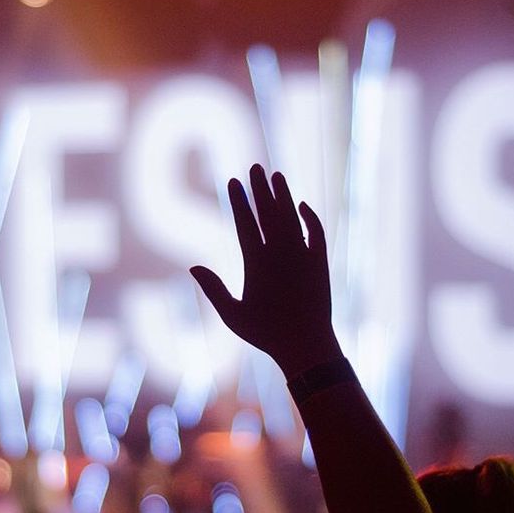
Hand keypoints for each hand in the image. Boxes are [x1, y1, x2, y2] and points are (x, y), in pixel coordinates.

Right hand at [190, 164, 341, 378]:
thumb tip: (192, 266)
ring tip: (276, 175)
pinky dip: (309, 217)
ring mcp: (303, 256)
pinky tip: (302, 206)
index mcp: (257, 263)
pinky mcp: (321, 262)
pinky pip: (316, 232)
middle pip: (268, 212)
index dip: (238, 201)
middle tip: (254, 167)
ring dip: (284, 195)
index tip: (232, 182)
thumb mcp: (233, 316)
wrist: (307, 345)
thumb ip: (213, 289)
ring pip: (292, 217)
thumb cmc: (265, 334)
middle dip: (259, 188)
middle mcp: (281, 254)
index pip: (245, 222)